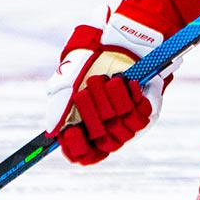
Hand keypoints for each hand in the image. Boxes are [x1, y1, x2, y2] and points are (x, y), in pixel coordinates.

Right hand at [46, 11, 169, 164]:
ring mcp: (129, 123)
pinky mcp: (146, 111)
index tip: (70, 130)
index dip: (77, 148)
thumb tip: (52, 131)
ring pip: (121, 128)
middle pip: (103, 142)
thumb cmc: (88, 65)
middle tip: (84, 92)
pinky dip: (127, 96)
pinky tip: (122, 81)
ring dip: (108, 101)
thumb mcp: (66, 82)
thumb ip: (57, 107)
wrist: (114, 44)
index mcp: (88, 130)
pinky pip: (138, 115)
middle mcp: (109, 131)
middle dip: (91, 114)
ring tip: (103, 80)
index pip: (85, 155)